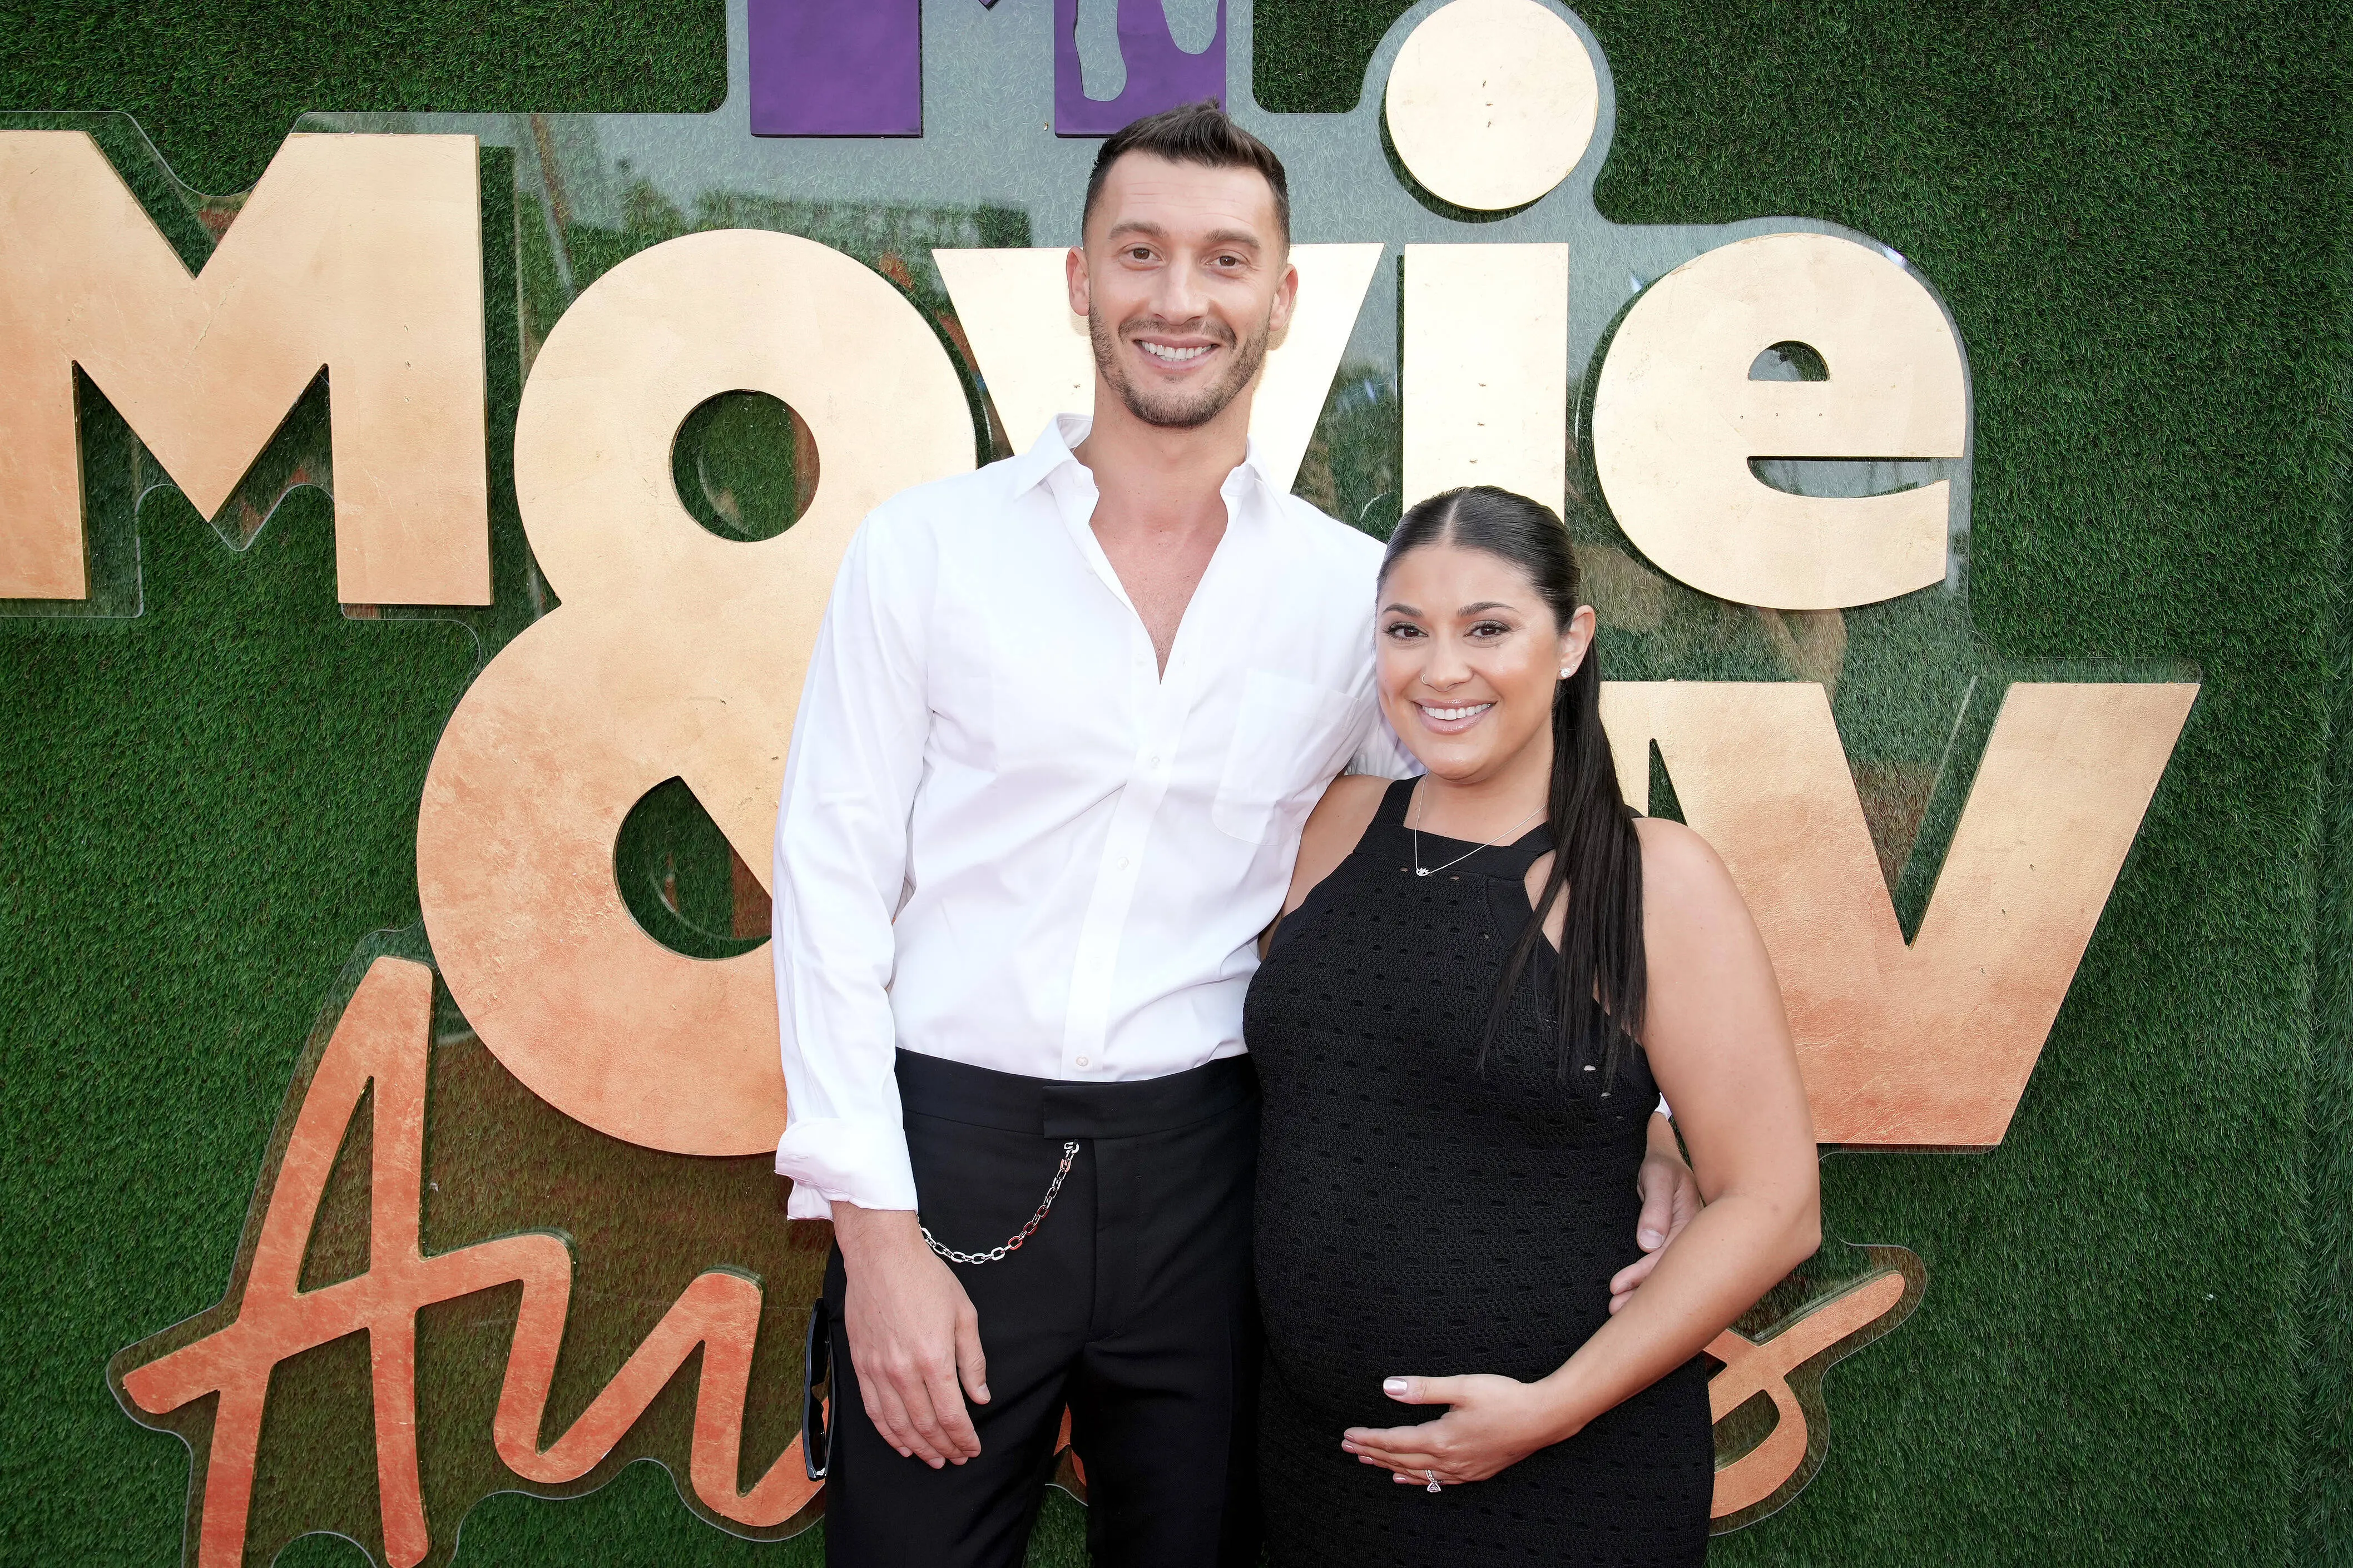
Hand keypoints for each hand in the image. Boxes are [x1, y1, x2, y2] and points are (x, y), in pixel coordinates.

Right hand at [832, 1205, 990, 1467]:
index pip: (952, 1415)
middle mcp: (904, 1371)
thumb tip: (981, 1396)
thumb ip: (972, 1361)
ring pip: (898, 1425)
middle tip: (957, 1458)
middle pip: (926, 1426)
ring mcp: (878, 1370)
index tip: (972, 1448)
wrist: (881, 1256)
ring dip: (918, 1447)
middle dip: (945, 1447)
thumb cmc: (926, 1279)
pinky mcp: (860, 1365)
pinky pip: (873, 1411)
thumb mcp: (964, 1314)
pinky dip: (888, 1433)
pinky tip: (901, 1442)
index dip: (964, 1438)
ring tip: (933, 1458)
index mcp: (934, 1358)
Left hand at [1341, 1373, 1567, 1485]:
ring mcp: (1464, 1470)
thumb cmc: (1506, 1397)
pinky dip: (1417, 1480)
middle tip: (1348, 1447)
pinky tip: (1407, 1479)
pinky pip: (1438, 1482)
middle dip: (1373, 1453)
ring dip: (1390, 1466)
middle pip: (1401, 1460)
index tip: (1348, 1435)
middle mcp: (1450, 1460)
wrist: (1545, 1418)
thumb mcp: (1462, 1385)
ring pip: (1417, 1473)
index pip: (1394, 1441)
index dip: (1369, 1438)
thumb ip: (1423, 1388)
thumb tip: (1389, 1387)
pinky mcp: (1476, 1472)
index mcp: (1442, 1438)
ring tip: (1368, 1461)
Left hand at [1609, 1116, 1698, 1312]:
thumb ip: (1655, 1207)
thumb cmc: (1663, 1165)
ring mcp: (1685, 1244)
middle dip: (1642, 1294)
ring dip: (1642, 1292)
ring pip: (1665, 1274)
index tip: (1617, 1286)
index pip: (1668, 1257)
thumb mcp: (1657, 1176)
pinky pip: (1662, 1267)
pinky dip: (1645, 1282)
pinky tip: (1630, 1296)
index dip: (1643, 1274)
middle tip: (1614, 1309)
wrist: (1668, 1161)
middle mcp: (1693, 1240)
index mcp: (1694, 1223)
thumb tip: (1648, 1243)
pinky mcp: (1675, 1246)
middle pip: (1668, 1273)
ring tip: (1615, 1308)